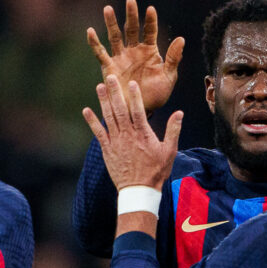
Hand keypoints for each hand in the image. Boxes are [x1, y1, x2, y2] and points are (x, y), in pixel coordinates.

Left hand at [83, 79, 183, 194]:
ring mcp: (116, 142)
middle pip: (120, 110)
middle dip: (114, 92)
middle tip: (110, 77)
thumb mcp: (170, 151)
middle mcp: (128, 135)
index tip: (131, 82)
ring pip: (108, 117)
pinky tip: (86, 110)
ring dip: (103, 101)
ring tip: (99, 87)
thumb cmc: (156, 171)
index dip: (134, 96)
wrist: (139, 190)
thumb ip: (173, 130)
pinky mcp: (107, 149)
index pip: (138, 110)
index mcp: (143, 134)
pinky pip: (98, 133)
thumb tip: (179, 113)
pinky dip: (92, 121)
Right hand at [88, 0, 184, 113]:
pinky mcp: (109, 67)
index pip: (150, 31)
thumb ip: (173, 58)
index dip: (150, 20)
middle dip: (131, 15)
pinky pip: (100, 53)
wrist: (140, 110)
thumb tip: (181, 39)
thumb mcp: (169, 77)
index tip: (150, 9)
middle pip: (131, 29)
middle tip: (130, 0)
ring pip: (115, 36)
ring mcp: (121, 57)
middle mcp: (134, 51)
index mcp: (150, 51)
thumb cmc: (157, 95)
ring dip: (111, 23)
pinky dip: (95, 43)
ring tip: (108, 8)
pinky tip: (90, 31)